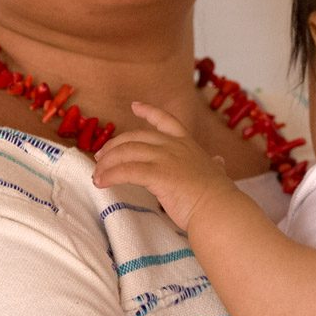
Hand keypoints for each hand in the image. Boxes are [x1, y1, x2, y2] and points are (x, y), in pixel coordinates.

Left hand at [90, 101, 237, 230]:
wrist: (218, 209)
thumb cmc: (217, 196)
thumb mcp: (217, 173)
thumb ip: (215, 165)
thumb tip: (219, 162)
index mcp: (187, 144)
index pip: (166, 120)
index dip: (149, 111)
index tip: (135, 106)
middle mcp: (174, 146)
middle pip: (135, 137)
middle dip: (114, 145)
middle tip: (100, 158)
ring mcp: (166, 158)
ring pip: (127, 152)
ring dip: (107, 163)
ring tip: (96, 175)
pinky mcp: (157, 174)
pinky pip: (126, 171)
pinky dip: (110, 175)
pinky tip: (101, 182)